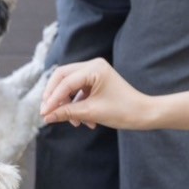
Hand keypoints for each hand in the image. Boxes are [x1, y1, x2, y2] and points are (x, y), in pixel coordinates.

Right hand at [39, 58, 153, 129]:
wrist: (144, 114)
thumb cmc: (123, 111)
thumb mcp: (91, 113)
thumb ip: (66, 112)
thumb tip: (46, 117)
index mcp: (94, 68)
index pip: (65, 82)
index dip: (52, 99)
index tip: (43, 114)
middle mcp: (93, 65)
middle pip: (62, 78)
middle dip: (55, 97)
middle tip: (48, 113)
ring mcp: (95, 71)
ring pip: (69, 85)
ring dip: (68, 104)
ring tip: (75, 123)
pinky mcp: (96, 80)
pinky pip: (78, 90)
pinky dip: (77, 104)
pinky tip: (84, 121)